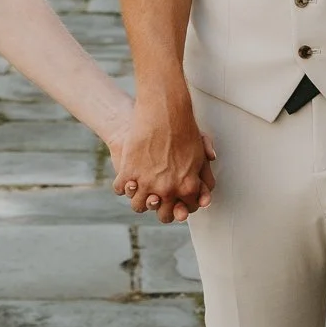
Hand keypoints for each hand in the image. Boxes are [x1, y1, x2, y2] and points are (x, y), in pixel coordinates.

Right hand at [111, 94, 216, 223]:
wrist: (164, 111)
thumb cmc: (184, 129)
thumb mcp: (200, 152)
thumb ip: (203, 174)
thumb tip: (205, 190)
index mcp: (188, 187)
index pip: (186, 210)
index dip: (182, 206)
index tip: (177, 201)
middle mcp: (167, 189)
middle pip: (163, 215)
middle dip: (161, 210)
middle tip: (157, 201)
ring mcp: (147, 182)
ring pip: (138, 205)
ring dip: (138, 199)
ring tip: (139, 190)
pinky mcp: (128, 172)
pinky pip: (120, 189)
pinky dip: (122, 185)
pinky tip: (126, 178)